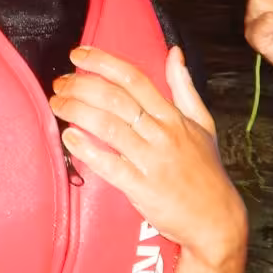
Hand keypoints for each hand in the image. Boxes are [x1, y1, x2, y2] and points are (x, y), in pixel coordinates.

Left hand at [49, 45, 247, 272]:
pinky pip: (110, 165)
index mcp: (173, 116)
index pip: (135, 79)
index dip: (103, 62)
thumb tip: (174, 53)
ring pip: (109, 126)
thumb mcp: (203, 123)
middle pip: (116, 99)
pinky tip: (69, 137)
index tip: (78, 54)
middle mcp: (162, 134)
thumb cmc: (206, 170)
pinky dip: (87, 149)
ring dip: (77, 111)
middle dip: (82, 85)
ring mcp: (151, 161)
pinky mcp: (142, 188)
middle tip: (60, 83)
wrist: (215, 219)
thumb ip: (185, 87)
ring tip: (57, 104)